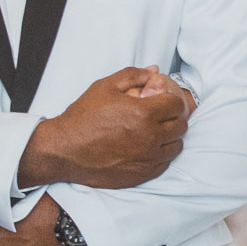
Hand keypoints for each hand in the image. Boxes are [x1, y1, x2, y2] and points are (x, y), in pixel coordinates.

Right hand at [19, 66, 191, 189]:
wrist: (65, 150)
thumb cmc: (83, 116)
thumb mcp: (105, 87)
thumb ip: (133, 75)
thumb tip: (154, 70)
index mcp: (144, 113)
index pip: (177, 104)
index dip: (172, 99)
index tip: (163, 100)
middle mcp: (150, 137)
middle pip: (181, 126)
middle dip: (174, 117)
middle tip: (162, 114)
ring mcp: (147, 158)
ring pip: (176, 146)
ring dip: (171, 136)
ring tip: (156, 131)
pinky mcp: (142, 174)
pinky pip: (165, 163)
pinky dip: (162, 154)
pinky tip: (149, 147)